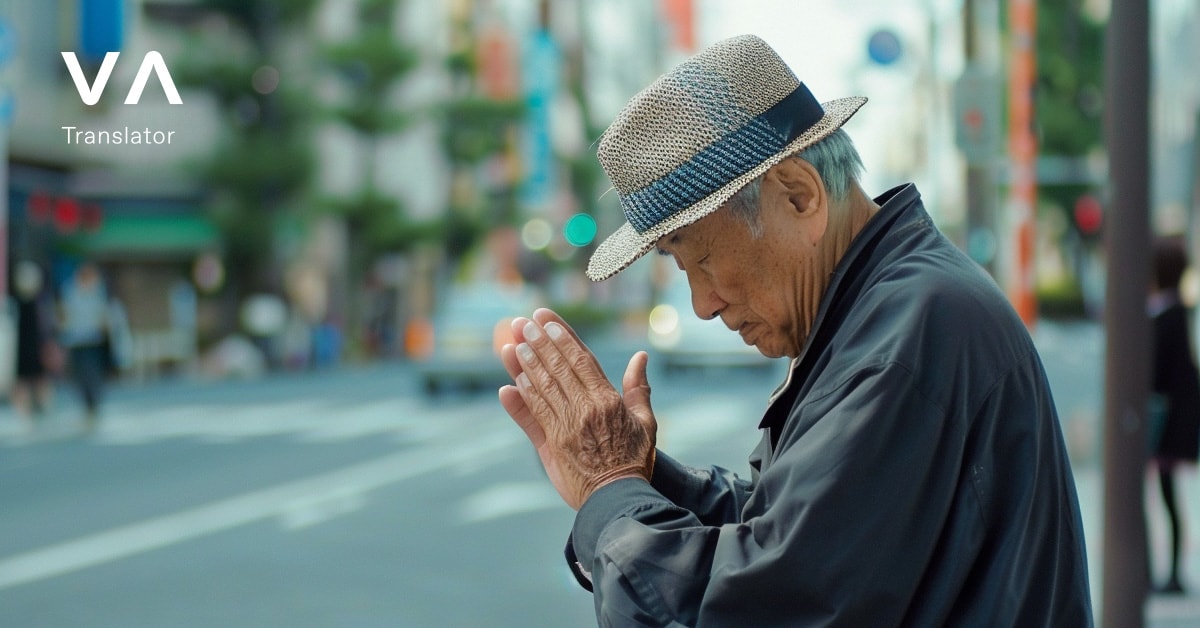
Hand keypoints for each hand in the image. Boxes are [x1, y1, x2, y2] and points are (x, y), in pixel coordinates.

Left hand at [498, 308, 656, 509]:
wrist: (618, 499)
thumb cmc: (635, 460)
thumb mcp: (646, 423)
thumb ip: (638, 389)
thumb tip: (640, 357)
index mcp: (608, 400)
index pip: (581, 358)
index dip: (562, 336)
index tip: (546, 318)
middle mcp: (585, 409)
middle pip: (558, 367)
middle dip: (539, 342)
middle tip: (523, 322)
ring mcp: (567, 426)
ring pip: (543, 387)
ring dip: (526, 363)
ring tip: (513, 343)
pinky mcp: (552, 445)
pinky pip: (534, 414)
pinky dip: (523, 396)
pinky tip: (513, 380)